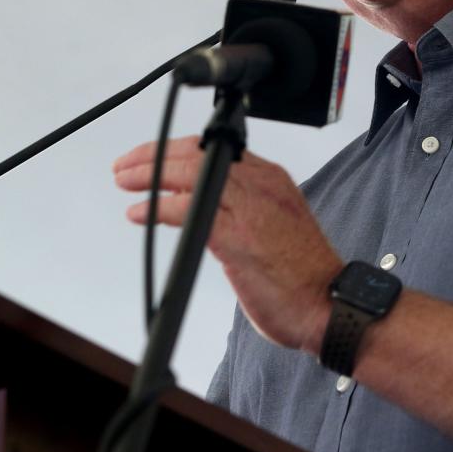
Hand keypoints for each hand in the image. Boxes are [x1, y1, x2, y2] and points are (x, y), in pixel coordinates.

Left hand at [113, 136, 341, 351]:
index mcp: (271, 179)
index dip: (175, 150)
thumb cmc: (303, 272)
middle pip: (198, 155)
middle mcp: (261, 185)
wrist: (326, 302)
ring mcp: (250, 209)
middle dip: (154, 157)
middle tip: (126, 168)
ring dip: (150, 175)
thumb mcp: (276, 221)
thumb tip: (203, 207)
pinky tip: (140, 213)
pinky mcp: (237, 237)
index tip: (150, 157)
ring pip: (191, 174)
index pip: (215, 149)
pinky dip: (158, 209)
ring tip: (126, 182)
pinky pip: (188, 211)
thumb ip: (245, 206)